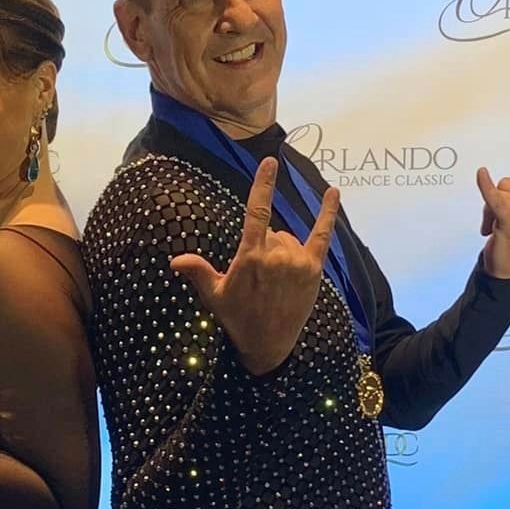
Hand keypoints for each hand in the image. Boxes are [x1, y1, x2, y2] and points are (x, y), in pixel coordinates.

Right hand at [169, 157, 339, 375]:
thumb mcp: (214, 296)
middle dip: (265, 246)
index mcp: (251, 256)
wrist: (269, 346)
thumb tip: (175, 261)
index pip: (257, 212)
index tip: (269, 162)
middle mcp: (277, 255)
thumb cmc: (238, 319)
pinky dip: (328, 213)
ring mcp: (298, 261)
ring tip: (275, 280)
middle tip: (259, 278)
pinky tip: (334, 192)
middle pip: (273, 232)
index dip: (263, 185)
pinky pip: (322, 235)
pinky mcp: (313, 270)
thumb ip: (199, 272)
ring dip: (282, 250)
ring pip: (289, 239)